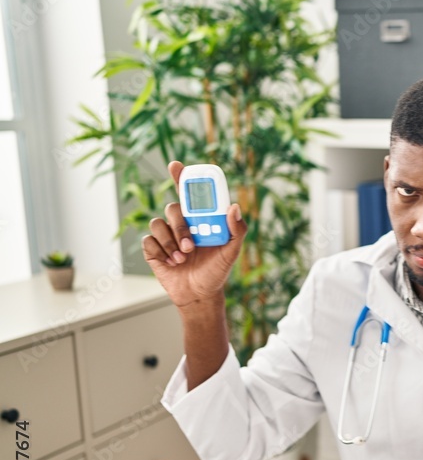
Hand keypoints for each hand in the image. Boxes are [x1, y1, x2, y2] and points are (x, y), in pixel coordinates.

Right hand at [141, 161, 246, 308]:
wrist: (200, 294)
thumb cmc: (217, 271)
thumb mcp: (232, 252)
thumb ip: (237, 230)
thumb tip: (234, 206)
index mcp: (199, 219)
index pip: (188, 193)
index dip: (180, 177)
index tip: (176, 165)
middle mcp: (180, 223)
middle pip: (172, 208)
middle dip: (180, 226)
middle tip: (191, 246)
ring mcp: (165, 235)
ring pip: (157, 223)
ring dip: (170, 242)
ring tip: (182, 259)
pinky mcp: (152, 249)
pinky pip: (148, 241)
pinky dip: (160, 252)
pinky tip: (171, 263)